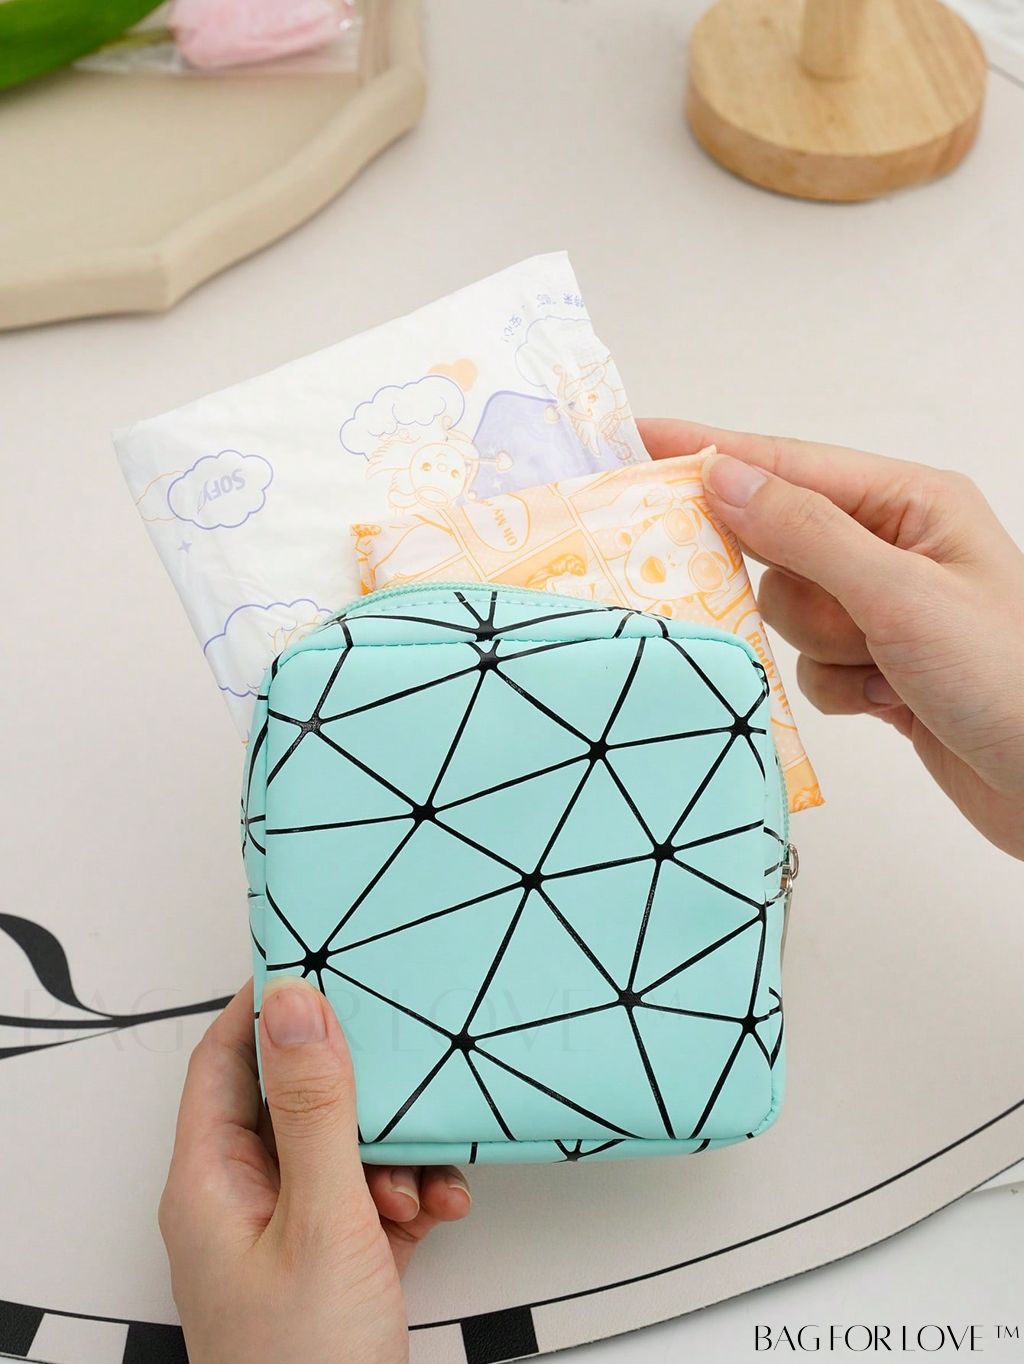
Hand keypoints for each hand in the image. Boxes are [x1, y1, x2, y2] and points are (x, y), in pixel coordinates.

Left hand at [159, 978, 471, 1363]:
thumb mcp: (322, 1222)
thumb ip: (314, 1111)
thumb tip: (296, 1004)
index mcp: (210, 1180)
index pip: (221, 1058)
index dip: (263, 1006)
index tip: (318, 959)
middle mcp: (242, 1198)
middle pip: (291, 1097)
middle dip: (355, 1087)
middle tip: (400, 1055)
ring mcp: (288, 1230)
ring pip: (340, 1145)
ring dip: (392, 1149)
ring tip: (420, 1177)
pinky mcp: (332, 1259)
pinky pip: (369, 1194)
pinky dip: (409, 1192)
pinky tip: (440, 1205)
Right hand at [638, 419, 1023, 858]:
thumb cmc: (1006, 675)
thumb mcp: (901, 594)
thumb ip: (805, 532)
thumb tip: (721, 476)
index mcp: (909, 503)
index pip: (787, 465)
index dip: (711, 453)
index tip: (637, 442)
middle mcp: (892, 549)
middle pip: (778, 545)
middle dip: (789, 586)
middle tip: (815, 608)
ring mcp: (883, 611)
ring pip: (788, 612)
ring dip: (824, 647)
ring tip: (883, 669)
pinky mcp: (877, 668)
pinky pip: (808, 665)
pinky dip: (838, 689)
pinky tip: (889, 704)